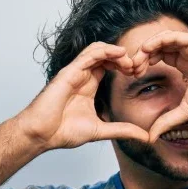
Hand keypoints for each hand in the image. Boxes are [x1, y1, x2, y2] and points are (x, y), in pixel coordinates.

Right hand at [15, 42, 149, 149]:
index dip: (124, 66)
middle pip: (106, 55)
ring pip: (98, 50)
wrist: (42, 134)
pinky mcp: (69, 72)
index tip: (139, 74)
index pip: (109, 66)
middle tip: (139, 67)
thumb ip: (122, 131)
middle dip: (124, 58)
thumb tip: (145, 137)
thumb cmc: (63, 132)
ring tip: (130, 60)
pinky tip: (119, 54)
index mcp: (88, 86)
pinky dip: (105, 51)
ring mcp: (75, 72)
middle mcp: (82, 76)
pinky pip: (88, 55)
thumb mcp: (101, 131)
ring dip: (116, 52)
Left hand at [131, 30, 187, 142]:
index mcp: (184, 66)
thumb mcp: (186, 111)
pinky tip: (147, 49)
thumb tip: (151, 137)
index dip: (143, 65)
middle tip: (130, 68)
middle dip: (141, 56)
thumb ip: (168, 121)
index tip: (132, 76)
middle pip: (157, 48)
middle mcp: (187, 54)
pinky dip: (159, 40)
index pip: (158, 59)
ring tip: (136, 60)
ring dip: (147, 48)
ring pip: (162, 40)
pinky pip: (174, 36)